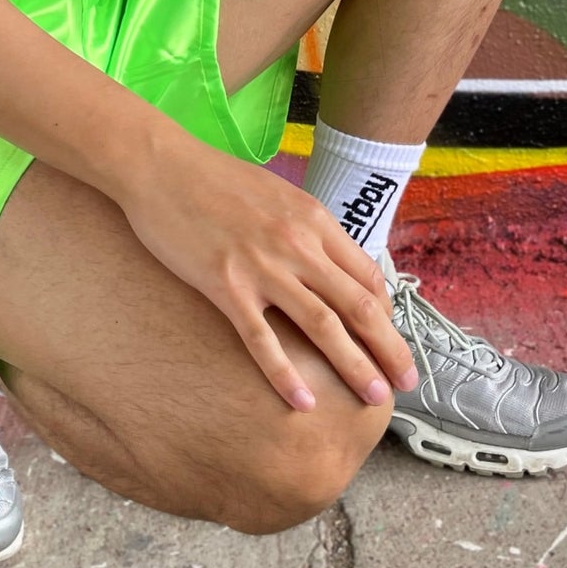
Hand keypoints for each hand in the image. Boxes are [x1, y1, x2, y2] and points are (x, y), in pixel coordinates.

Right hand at [120, 138, 418, 410]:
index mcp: (313, 218)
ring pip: (322, 326)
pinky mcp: (225, 285)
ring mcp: (262, 266)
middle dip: (389, 349)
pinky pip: (262, 339)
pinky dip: (285, 375)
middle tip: (407, 383)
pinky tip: (302, 401)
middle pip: (359, 305)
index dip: (388, 314)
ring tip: (372, 397)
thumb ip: (305, 227)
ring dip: (354, 366)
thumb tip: (329, 261)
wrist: (159, 165)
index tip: (391, 341)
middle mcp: (297, 243)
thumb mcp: (275, 193)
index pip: (367, 275)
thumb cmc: (213, 177)